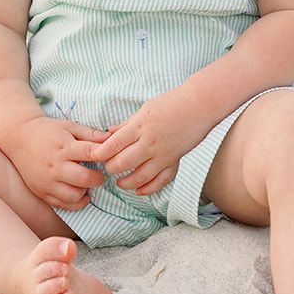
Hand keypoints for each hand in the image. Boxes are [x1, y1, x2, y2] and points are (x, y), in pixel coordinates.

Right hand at [6, 117, 108, 210]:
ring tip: (85, 182)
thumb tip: (113, 139)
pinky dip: (75, 202)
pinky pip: (62, 205)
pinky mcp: (41, 192)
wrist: (18, 138)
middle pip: (85, 179)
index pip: (91, 153)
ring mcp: (47, 182)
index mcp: (64, 147)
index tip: (108, 157)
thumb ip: (91, 134)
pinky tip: (79, 193)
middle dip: (98, 178)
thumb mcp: (69, 126)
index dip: (105, 156)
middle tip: (99, 174)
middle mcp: (55, 166)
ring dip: (85, 191)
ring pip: (74, 196)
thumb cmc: (47, 131)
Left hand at [91, 91, 211, 196]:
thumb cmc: (171, 102)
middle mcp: (150, 142)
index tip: (94, 156)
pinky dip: (149, 188)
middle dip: (111, 168)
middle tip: (108, 166)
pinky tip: (139, 191)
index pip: (114, 144)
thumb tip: (109, 133)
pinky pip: (161, 180)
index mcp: (140, 126)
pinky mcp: (175, 160)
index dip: (100, 153)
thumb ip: (127, 124)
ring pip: (140, 176)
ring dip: (126, 182)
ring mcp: (163, 154)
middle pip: (123, 163)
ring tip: (120, 182)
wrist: (200, 105)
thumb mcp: (144, 109)